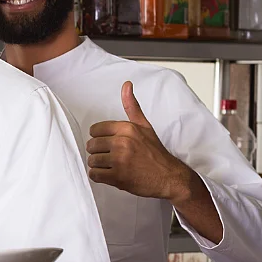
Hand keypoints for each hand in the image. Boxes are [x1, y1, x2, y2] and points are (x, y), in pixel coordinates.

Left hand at [86, 81, 193, 201]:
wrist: (169, 177)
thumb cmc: (155, 153)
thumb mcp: (145, 126)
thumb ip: (132, 106)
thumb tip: (126, 85)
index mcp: (127, 128)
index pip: (95, 130)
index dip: (100, 138)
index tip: (108, 143)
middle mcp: (122, 142)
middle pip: (91, 145)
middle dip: (99, 152)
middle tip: (111, 156)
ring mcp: (119, 160)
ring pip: (92, 160)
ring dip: (99, 165)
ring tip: (113, 166)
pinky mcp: (117, 177)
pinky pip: (95, 175)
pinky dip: (100, 176)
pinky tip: (111, 175)